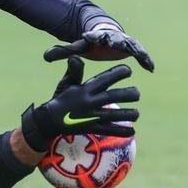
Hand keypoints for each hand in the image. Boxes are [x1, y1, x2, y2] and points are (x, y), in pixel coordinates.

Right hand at [20, 57, 139, 151]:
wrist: (50, 120)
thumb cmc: (61, 99)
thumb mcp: (66, 83)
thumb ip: (74, 71)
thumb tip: (75, 56)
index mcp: (85, 89)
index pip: (105, 78)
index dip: (118, 73)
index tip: (128, 71)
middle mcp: (90, 101)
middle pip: (114, 96)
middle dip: (129, 94)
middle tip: (136, 93)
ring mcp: (92, 116)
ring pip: (115, 115)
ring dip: (129, 114)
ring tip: (136, 113)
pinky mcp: (92, 128)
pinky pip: (110, 130)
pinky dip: (122, 131)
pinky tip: (132, 131)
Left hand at [44, 24, 154, 71]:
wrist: (105, 35)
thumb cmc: (90, 43)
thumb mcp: (77, 47)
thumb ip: (63, 52)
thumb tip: (45, 57)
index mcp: (96, 37)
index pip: (93, 36)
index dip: (91, 36)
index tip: (87, 37)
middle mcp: (111, 37)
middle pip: (114, 38)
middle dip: (115, 40)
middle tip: (117, 44)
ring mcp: (123, 41)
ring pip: (129, 45)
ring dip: (134, 49)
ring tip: (141, 56)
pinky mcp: (132, 48)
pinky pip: (140, 53)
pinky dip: (145, 59)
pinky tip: (151, 68)